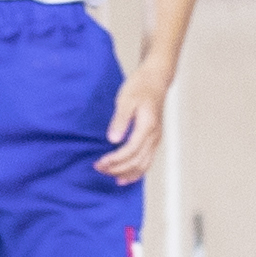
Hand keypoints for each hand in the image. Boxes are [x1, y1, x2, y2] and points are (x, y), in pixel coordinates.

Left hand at [96, 68, 173, 182]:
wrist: (156, 80)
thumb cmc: (140, 87)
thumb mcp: (125, 99)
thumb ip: (120, 120)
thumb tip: (113, 140)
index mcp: (147, 126)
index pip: (131, 150)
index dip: (115, 160)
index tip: (100, 163)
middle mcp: (154, 136)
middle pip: (137, 161)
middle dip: (117, 168)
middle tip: (99, 168)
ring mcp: (156, 139)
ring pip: (144, 164)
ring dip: (127, 173)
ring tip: (110, 176)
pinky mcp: (154, 139)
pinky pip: (147, 161)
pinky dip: (137, 171)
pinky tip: (126, 176)